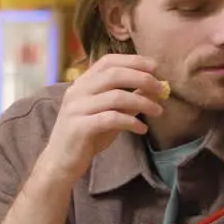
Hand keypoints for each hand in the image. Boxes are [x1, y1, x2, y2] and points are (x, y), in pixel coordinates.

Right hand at [38, 54, 168, 182]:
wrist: (61, 162)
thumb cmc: (88, 136)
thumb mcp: (110, 114)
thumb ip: (128, 100)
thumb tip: (154, 89)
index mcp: (83, 83)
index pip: (108, 62)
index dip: (132, 61)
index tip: (154, 66)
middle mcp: (77, 91)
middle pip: (114, 75)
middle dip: (142, 79)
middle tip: (161, 88)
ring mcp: (76, 108)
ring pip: (115, 97)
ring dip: (142, 102)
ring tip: (158, 111)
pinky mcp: (79, 127)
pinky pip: (111, 119)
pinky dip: (131, 122)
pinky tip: (142, 129)